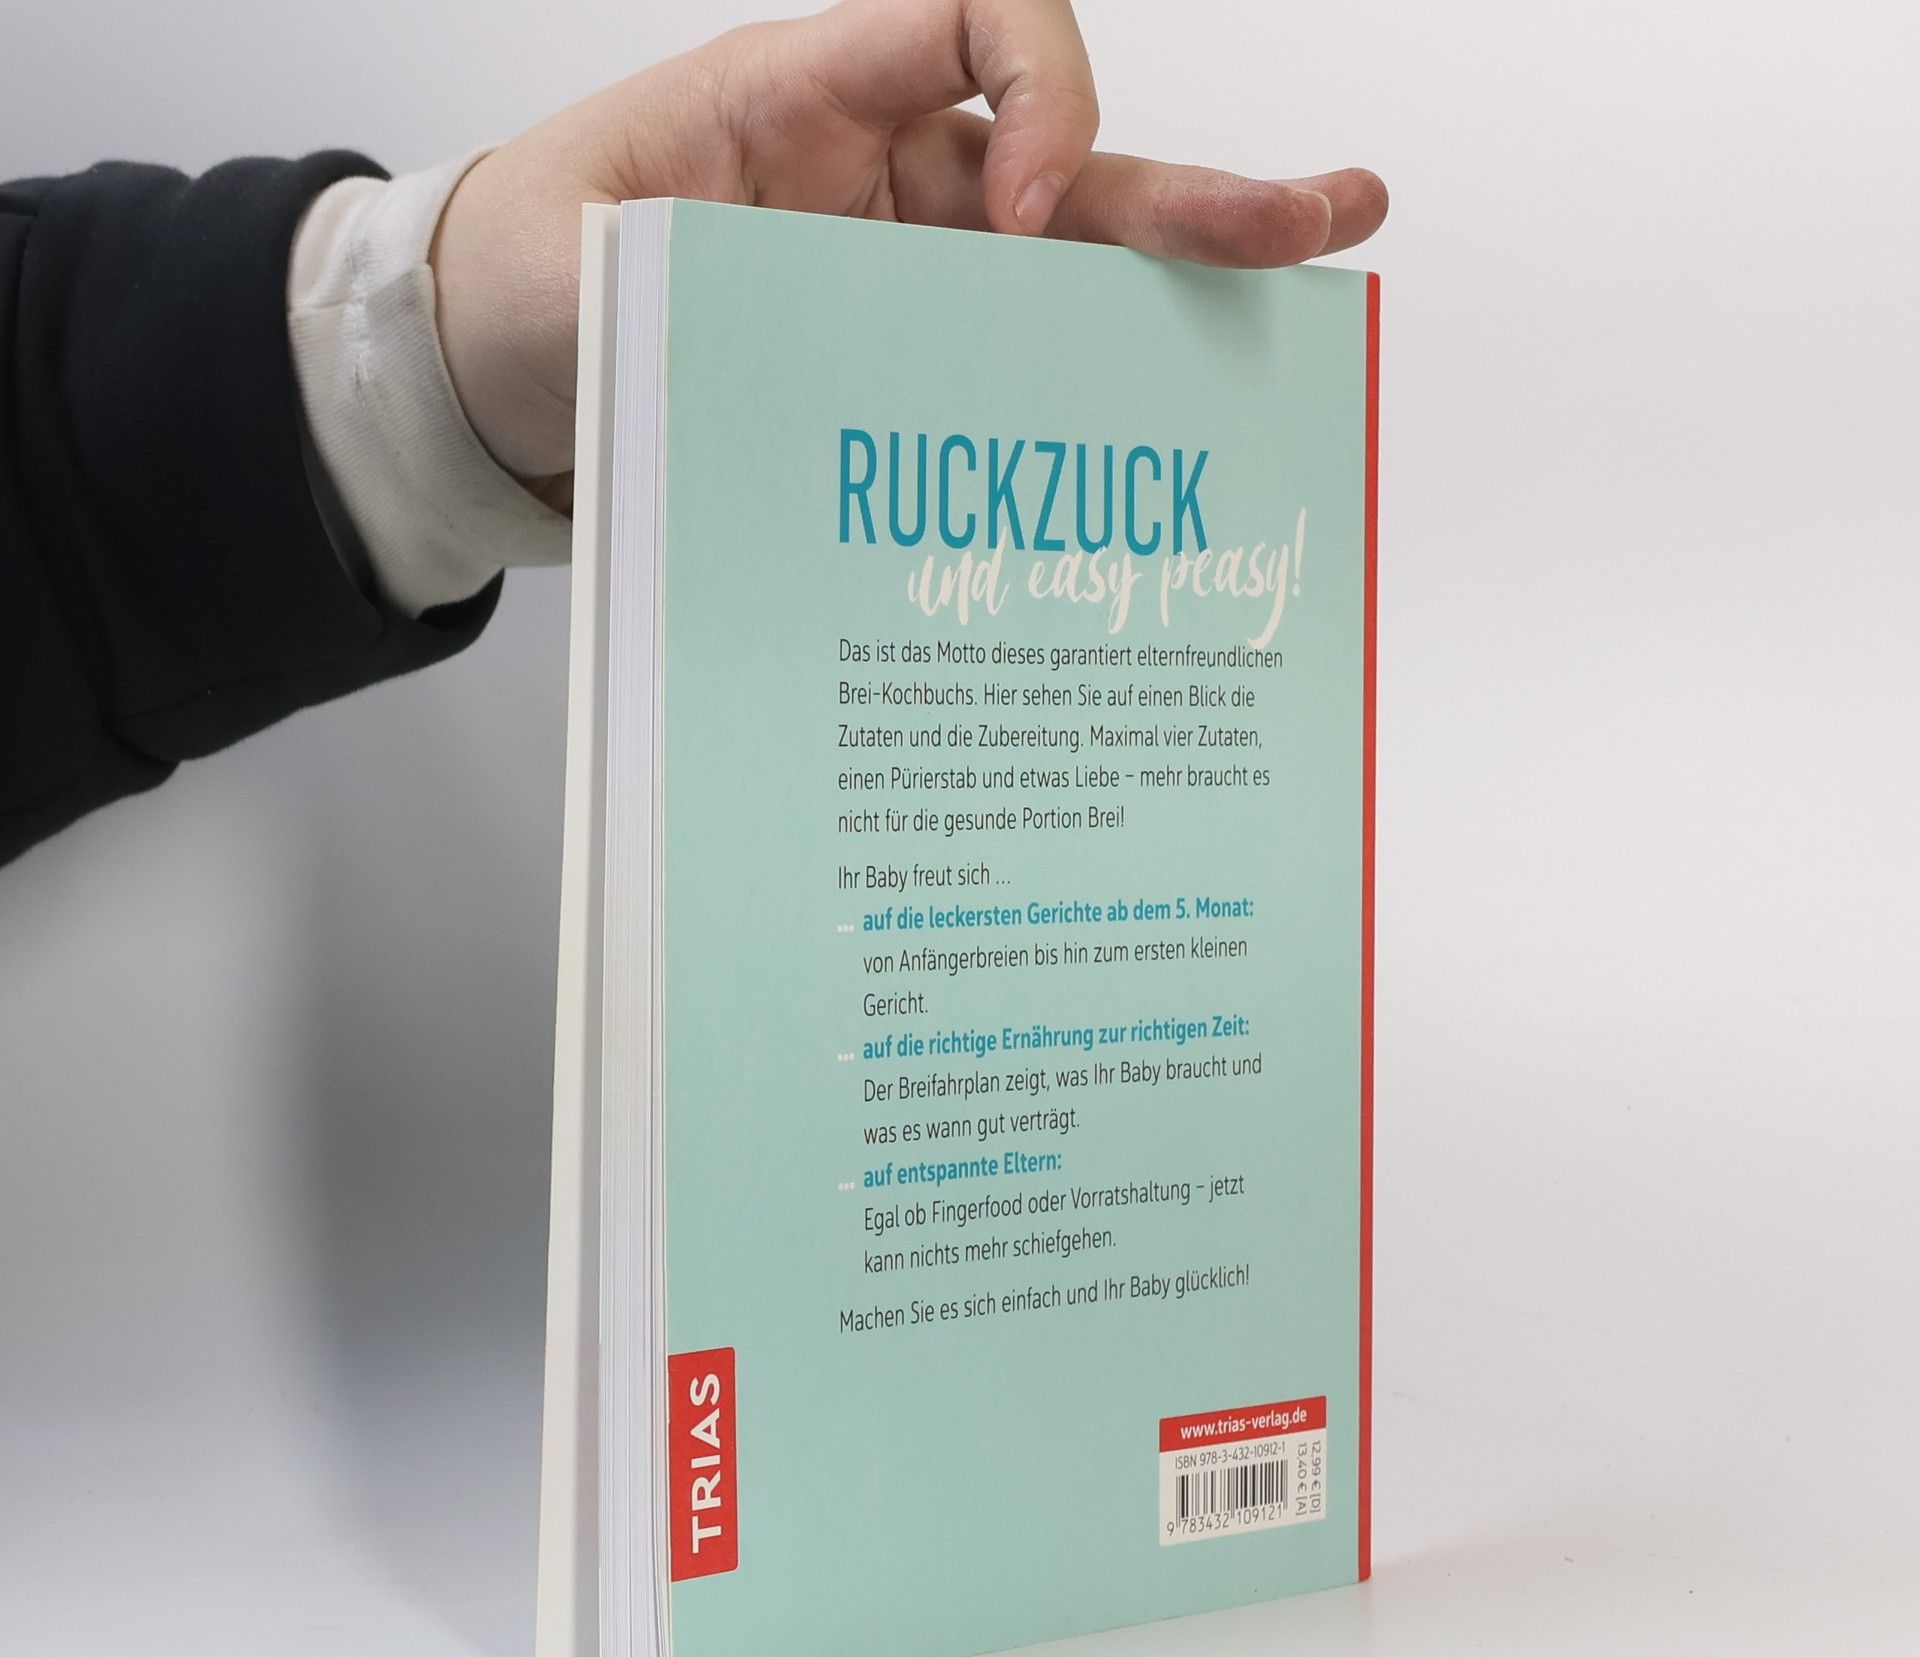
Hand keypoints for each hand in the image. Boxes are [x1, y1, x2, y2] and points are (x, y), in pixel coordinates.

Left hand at [431, 0, 1387, 504]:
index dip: (1034, 93)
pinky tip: (1156, 445)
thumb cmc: (529, 275)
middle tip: (1321, 217)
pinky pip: (1007, 373)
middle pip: (1065, 162)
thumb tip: (764, 346)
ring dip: (1179, 298)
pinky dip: (1079, 405)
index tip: (1017, 215)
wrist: (497, 359)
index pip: (970, 19)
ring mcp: (901, 273)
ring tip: (1302, 313)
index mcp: (806, 98)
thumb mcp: (577, 260)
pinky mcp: (899, 362)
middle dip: (1190, 199)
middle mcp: (878, 175)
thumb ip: (669, 280)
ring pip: (1065, 277)